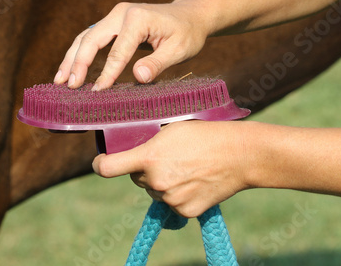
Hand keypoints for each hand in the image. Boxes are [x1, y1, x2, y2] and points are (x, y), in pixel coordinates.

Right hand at [54, 0, 210, 89]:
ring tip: (60, 80)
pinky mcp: (112, 23)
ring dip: (71, 58)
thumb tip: (138, 77)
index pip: (117, 51)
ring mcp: (114, 16)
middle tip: (68, 86)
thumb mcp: (179, 50)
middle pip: (91, 39)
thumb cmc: (187, 33)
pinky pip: (91, 38)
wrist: (189, 16)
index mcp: (137, 18)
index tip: (97, 92)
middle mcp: (121, 13)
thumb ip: (158, 63)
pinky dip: (78, 54)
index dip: (107, 73)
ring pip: (85, 37)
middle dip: (77, 63)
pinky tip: (70, 70)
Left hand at [92, 121, 251, 217]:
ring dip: (161, 182)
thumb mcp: (170, 128)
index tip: (100, 162)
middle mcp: (156, 182)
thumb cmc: (205, 134)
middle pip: (136, 177)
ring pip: (154, 191)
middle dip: (144, 169)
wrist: (240, 155)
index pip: (108, 168)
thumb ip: (147, 140)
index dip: (100, 164)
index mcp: (149, 157)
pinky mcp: (184, 212)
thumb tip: (130, 145)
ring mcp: (170, 199)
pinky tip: (193, 181)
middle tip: (166, 157)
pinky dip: (177, 194)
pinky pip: (170, 203)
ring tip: (185, 167)